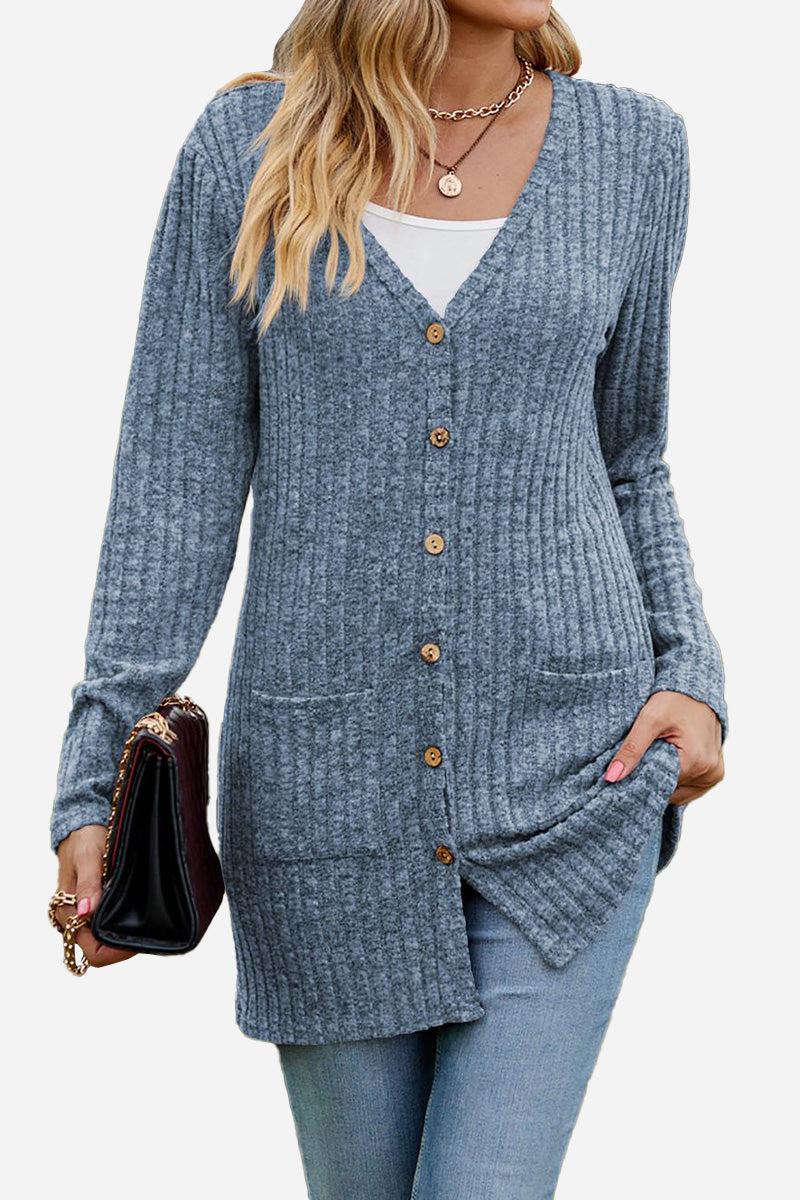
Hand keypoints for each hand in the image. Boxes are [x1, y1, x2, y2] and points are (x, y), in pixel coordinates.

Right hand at [53, 825, 135, 967]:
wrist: (82, 825)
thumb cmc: (84, 838)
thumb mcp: (88, 857)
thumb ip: (88, 884)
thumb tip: (85, 912)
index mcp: (68, 913)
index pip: (93, 952)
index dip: (115, 951)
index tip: (136, 937)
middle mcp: (75, 919)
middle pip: (103, 950)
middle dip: (124, 942)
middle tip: (148, 922)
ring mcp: (83, 915)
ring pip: (107, 940)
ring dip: (124, 931)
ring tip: (144, 913)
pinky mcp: (93, 907)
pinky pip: (108, 925)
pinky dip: (122, 921)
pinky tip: (136, 908)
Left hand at [603, 690, 723, 805]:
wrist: (697, 688)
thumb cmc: (675, 699)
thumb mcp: (649, 719)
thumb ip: (631, 750)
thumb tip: (612, 777)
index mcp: (696, 762)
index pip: (659, 787)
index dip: (641, 780)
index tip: (628, 771)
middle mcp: (710, 772)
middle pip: (670, 791)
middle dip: (653, 779)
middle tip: (642, 760)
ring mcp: (715, 774)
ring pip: (679, 792)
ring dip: (666, 779)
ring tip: (658, 756)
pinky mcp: (716, 772)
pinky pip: (690, 787)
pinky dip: (677, 778)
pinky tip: (669, 761)